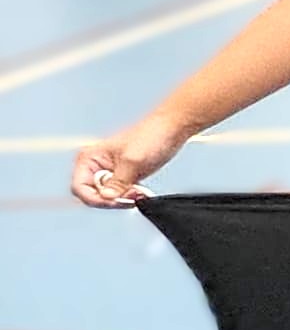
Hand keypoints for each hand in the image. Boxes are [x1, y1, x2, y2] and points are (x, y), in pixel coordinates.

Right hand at [68, 113, 185, 206]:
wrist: (171, 130)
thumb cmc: (151, 135)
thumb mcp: (132, 161)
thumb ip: (118, 181)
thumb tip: (106, 197)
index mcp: (89, 158)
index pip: (79, 188)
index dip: (95, 198)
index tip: (114, 200)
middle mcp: (95, 165)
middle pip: (92, 195)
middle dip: (111, 199)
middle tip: (130, 195)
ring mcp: (108, 172)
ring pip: (106, 197)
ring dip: (121, 198)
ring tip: (137, 192)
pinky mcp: (122, 176)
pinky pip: (118, 194)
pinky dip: (128, 196)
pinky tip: (139, 192)